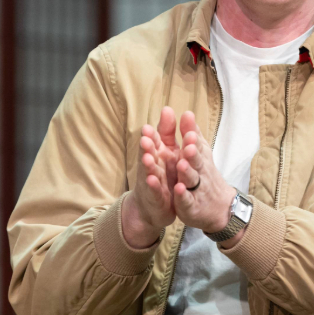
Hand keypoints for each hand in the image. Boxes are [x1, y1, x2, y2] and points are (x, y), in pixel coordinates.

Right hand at [121, 107, 178, 247]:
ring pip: (150, 171)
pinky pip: (155, 190)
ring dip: (148, 165)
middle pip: (149, 154)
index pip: (153, 140)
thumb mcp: (166, 151)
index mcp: (157, 153)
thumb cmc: (161, 174)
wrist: (153, 206)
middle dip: (147, 146)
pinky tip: (152, 180)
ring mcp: (152, 181)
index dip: (152, 134)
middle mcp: (152, 164)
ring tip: (147, 157)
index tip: (149, 125)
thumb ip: (167, 132)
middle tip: (145, 138)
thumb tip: (167, 108)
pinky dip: (153, 185)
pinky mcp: (156, 196)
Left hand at [173, 111, 235, 234]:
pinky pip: (187, 200)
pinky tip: (178, 189)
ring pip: (191, 180)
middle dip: (192, 154)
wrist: (220, 207)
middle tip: (188, 145)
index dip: (192, 138)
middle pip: (196, 162)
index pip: (197, 146)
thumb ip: (192, 135)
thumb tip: (187, 112)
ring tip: (181, 164)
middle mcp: (200, 172)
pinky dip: (183, 195)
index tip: (188, 129)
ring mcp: (196, 189)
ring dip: (187, 172)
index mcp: (200, 158)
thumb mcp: (200, 154)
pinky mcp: (191, 205)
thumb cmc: (205, 175)